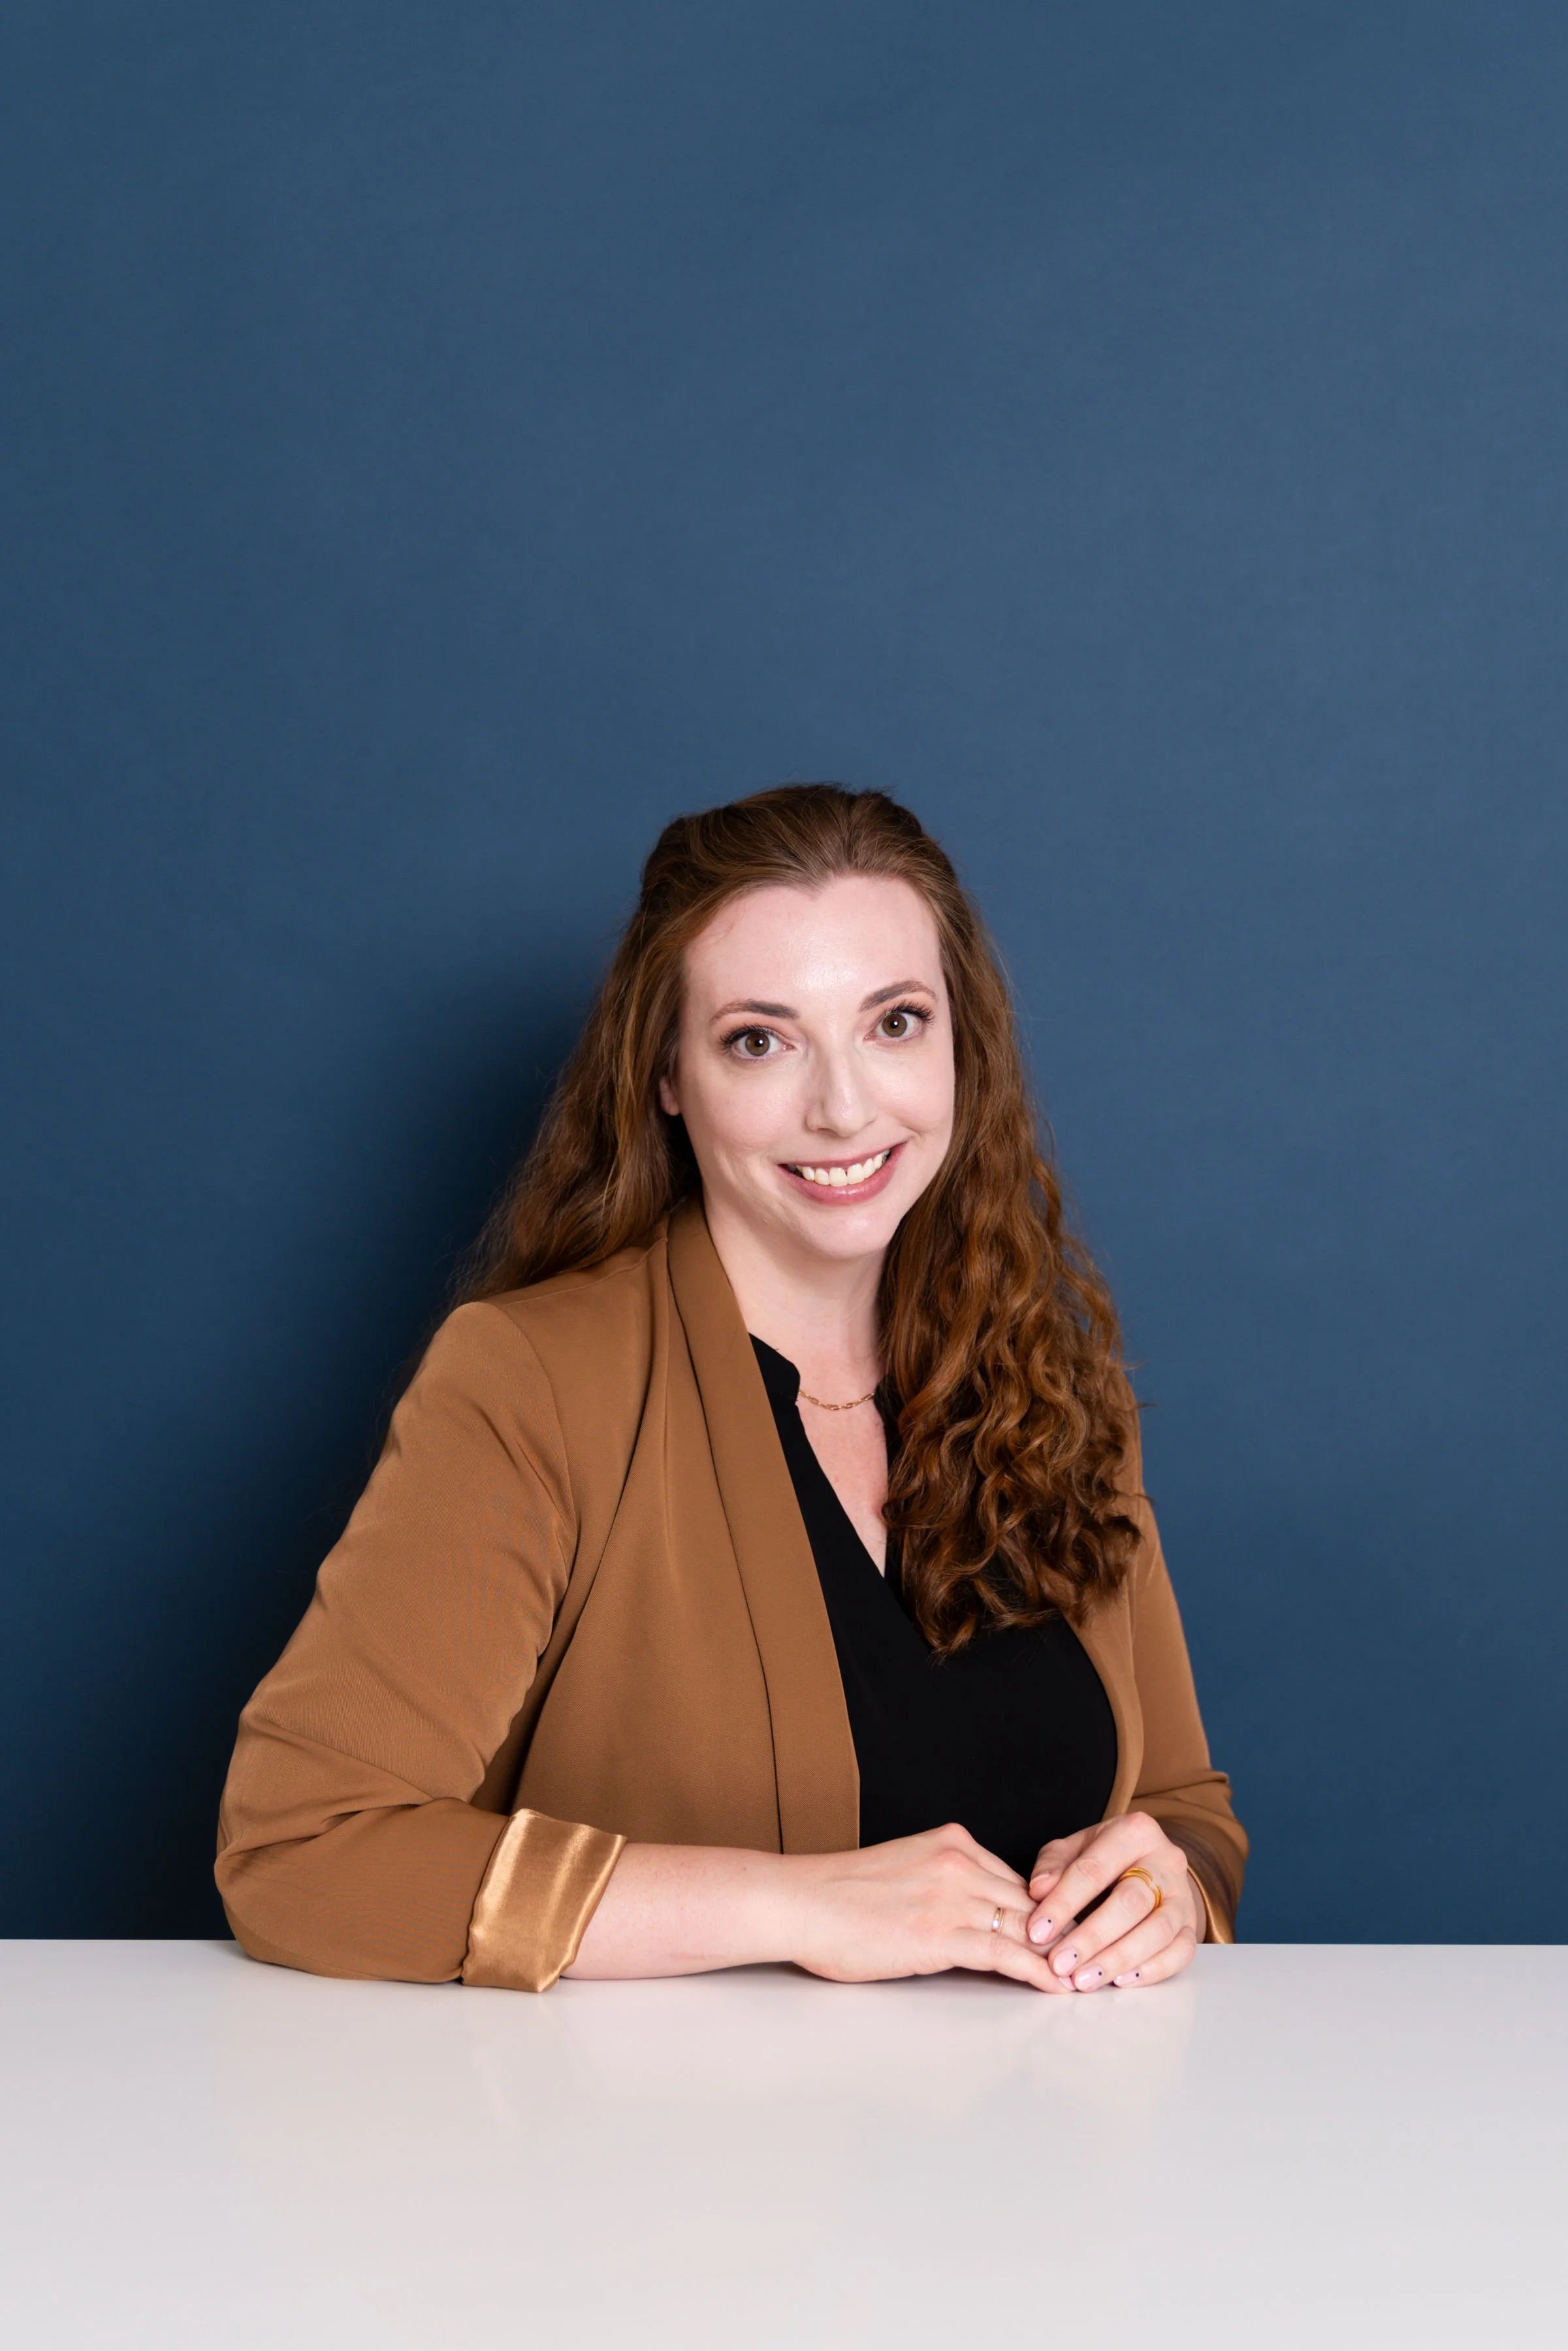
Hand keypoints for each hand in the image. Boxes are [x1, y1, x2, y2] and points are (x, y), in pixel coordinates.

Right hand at [789, 1823, 1070, 1992]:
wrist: (800, 1902)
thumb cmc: (838, 1895)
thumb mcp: (902, 1869)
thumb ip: (940, 1882)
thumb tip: (965, 1914)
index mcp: (950, 1841)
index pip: (1016, 1877)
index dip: (1045, 1908)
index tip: (1065, 1929)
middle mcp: (959, 1862)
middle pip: (1031, 1899)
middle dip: (1063, 1930)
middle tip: (1093, 1954)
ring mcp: (953, 1897)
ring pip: (1028, 1926)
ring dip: (1060, 1953)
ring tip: (1087, 1975)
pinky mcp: (943, 1934)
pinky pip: (1008, 1955)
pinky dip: (1039, 1972)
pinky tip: (1056, 1987)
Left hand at [1025, 1812, 1200, 1991]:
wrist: (1148, 1866)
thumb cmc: (1104, 1860)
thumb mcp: (1074, 1849)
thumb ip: (1053, 1865)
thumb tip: (1038, 1890)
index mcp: (1134, 1832)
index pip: (1094, 1869)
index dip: (1063, 1903)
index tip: (1037, 1931)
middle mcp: (1166, 1860)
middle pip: (1130, 1902)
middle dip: (1092, 1937)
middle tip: (1060, 1964)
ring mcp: (1183, 1895)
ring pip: (1158, 1931)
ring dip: (1118, 1959)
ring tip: (1084, 1980)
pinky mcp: (1192, 1925)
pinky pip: (1181, 1952)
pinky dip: (1152, 1970)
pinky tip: (1120, 1981)